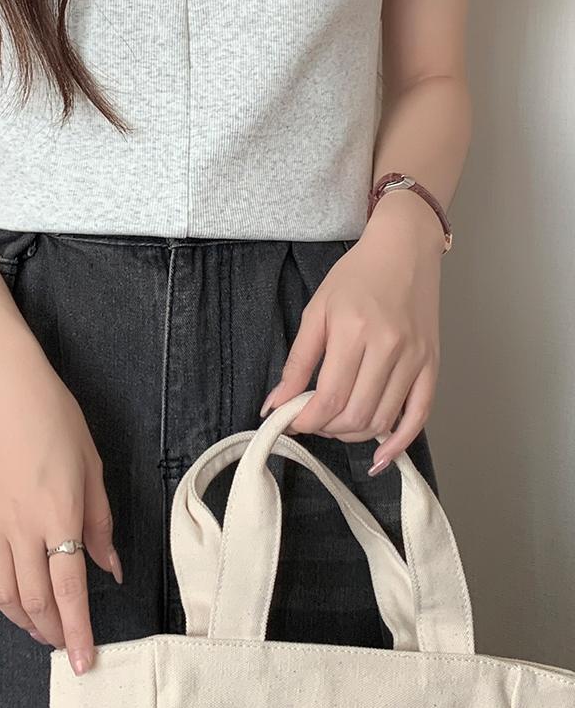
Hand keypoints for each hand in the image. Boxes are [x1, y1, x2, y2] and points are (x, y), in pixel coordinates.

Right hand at [0, 337, 121, 675]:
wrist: (3, 385)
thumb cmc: (54, 417)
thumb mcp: (92, 465)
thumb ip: (100, 522)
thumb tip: (110, 567)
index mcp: (59, 513)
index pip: (69, 589)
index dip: (77, 630)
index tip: (83, 660)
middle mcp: (20, 526)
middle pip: (33, 598)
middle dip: (51, 630)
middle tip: (63, 641)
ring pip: (1, 591)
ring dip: (20, 619)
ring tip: (37, 628)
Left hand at [261, 191, 443, 473]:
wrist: (404, 250)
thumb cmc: (356, 276)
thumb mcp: (317, 310)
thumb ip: (297, 361)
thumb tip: (275, 405)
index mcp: (354, 330)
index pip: (330, 397)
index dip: (307, 420)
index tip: (292, 422)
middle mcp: (389, 347)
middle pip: (357, 415)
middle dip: (328, 429)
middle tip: (313, 420)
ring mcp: (416, 358)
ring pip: (384, 420)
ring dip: (355, 435)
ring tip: (338, 425)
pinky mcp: (433, 364)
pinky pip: (419, 416)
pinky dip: (399, 442)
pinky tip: (381, 456)